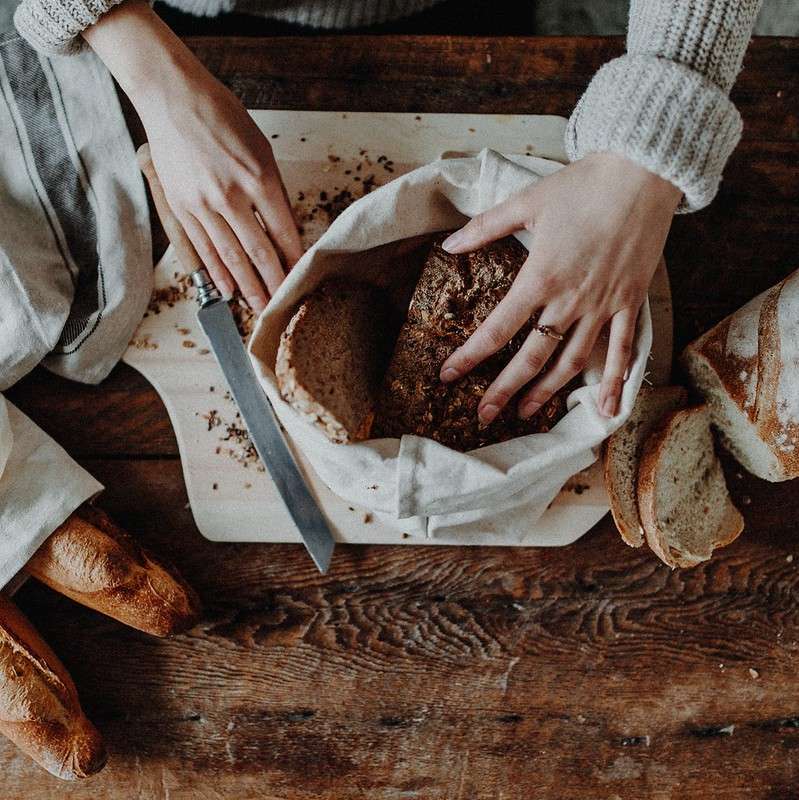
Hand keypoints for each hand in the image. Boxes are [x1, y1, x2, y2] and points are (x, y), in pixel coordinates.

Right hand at [138, 71, 301, 311]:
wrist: (172, 97)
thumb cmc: (220, 116)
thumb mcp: (261, 148)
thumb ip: (273, 191)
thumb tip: (285, 228)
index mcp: (259, 177)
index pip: (283, 232)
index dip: (293, 260)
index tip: (300, 278)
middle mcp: (231, 195)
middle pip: (259, 252)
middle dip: (273, 284)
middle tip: (283, 307)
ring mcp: (203, 204)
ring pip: (230, 257)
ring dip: (247, 287)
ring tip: (259, 307)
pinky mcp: (181, 207)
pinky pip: (203, 248)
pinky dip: (217, 272)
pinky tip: (228, 290)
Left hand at [439, 152, 681, 420]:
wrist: (642, 172)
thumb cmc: (582, 185)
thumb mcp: (526, 202)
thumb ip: (485, 228)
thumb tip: (448, 246)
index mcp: (539, 277)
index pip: (496, 329)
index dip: (469, 356)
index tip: (448, 376)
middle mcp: (570, 299)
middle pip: (531, 356)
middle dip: (504, 390)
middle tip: (484, 416)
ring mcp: (603, 305)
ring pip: (572, 361)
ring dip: (547, 390)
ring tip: (526, 413)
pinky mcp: (630, 303)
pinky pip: (622, 349)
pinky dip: (613, 380)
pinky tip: (605, 408)